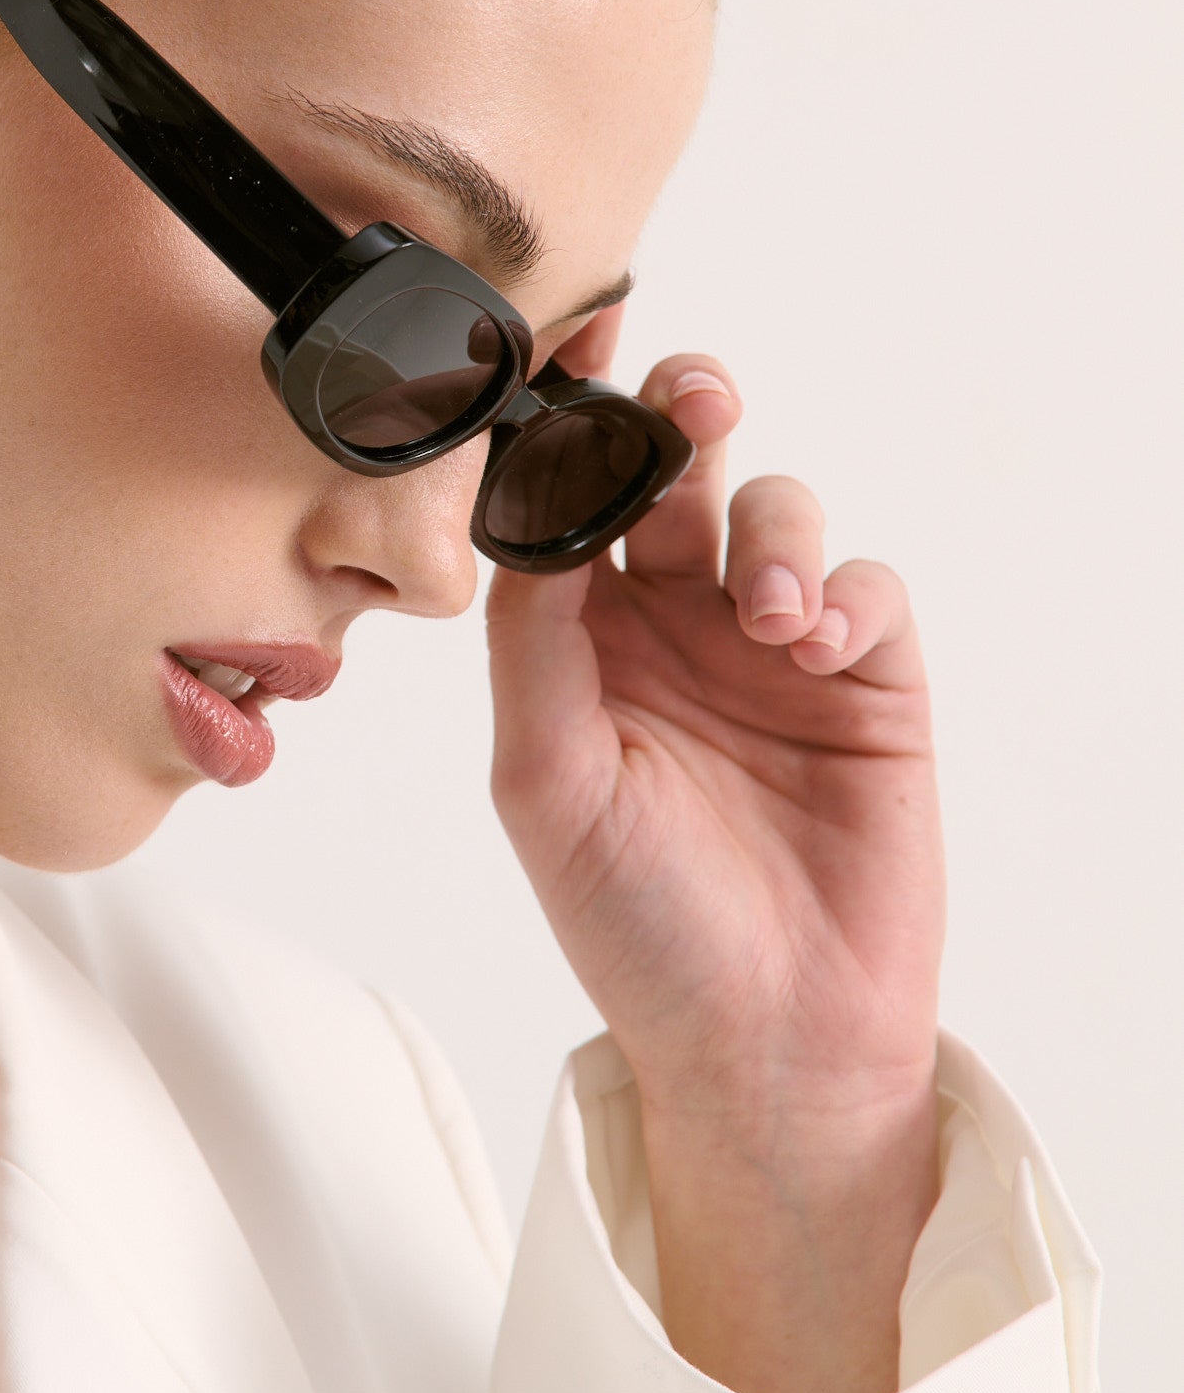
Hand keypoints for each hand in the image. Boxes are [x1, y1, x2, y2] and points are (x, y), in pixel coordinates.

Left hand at [487, 312, 944, 1392]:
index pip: (564, 500)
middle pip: (671, 472)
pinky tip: (810, 643)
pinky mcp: (867, 680)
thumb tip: (525, 506)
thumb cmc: (634, 925)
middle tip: (689, 403)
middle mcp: (670, 625)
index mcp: (577, 640)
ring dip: (769, 524)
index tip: (562, 352)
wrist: (765, 1040)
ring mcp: (771, 647)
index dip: (564, 424)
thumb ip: (533, 639)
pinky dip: (841, 589)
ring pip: (771, 509)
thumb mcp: (547, 781)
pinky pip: (864, 586)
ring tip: (766, 613)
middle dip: (678, 418)